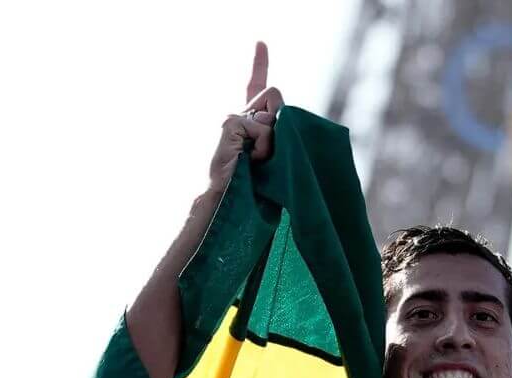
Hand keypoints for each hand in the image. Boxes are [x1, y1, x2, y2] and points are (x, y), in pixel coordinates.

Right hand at [207, 41, 285, 191]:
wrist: (230, 200)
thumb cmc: (254, 185)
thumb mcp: (273, 155)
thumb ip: (279, 134)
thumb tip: (281, 118)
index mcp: (249, 120)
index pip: (256, 86)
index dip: (259, 63)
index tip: (261, 43)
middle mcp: (239, 114)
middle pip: (274, 94)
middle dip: (281, 118)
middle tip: (269, 149)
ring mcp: (232, 117)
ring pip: (271, 112)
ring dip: (273, 140)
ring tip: (258, 160)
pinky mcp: (230, 123)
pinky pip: (263, 127)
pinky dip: (264, 146)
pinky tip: (250, 159)